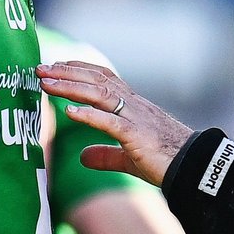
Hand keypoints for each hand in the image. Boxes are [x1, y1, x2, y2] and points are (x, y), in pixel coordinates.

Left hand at [36, 60, 192, 186]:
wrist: (194, 168)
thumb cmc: (165, 160)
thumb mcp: (128, 157)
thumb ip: (105, 155)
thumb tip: (82, 157)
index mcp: (132, 105)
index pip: (102, 76)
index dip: (78, 68)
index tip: (55, 66)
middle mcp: (133, 104)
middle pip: (96, 79)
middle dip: (66, 72)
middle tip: (39, 69)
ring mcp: (135, 118)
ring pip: (99, 93)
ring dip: (70, 86)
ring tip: (46, 83)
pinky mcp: (137, 136)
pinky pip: (110, 121)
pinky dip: (88, 115)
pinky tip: (69, 111)